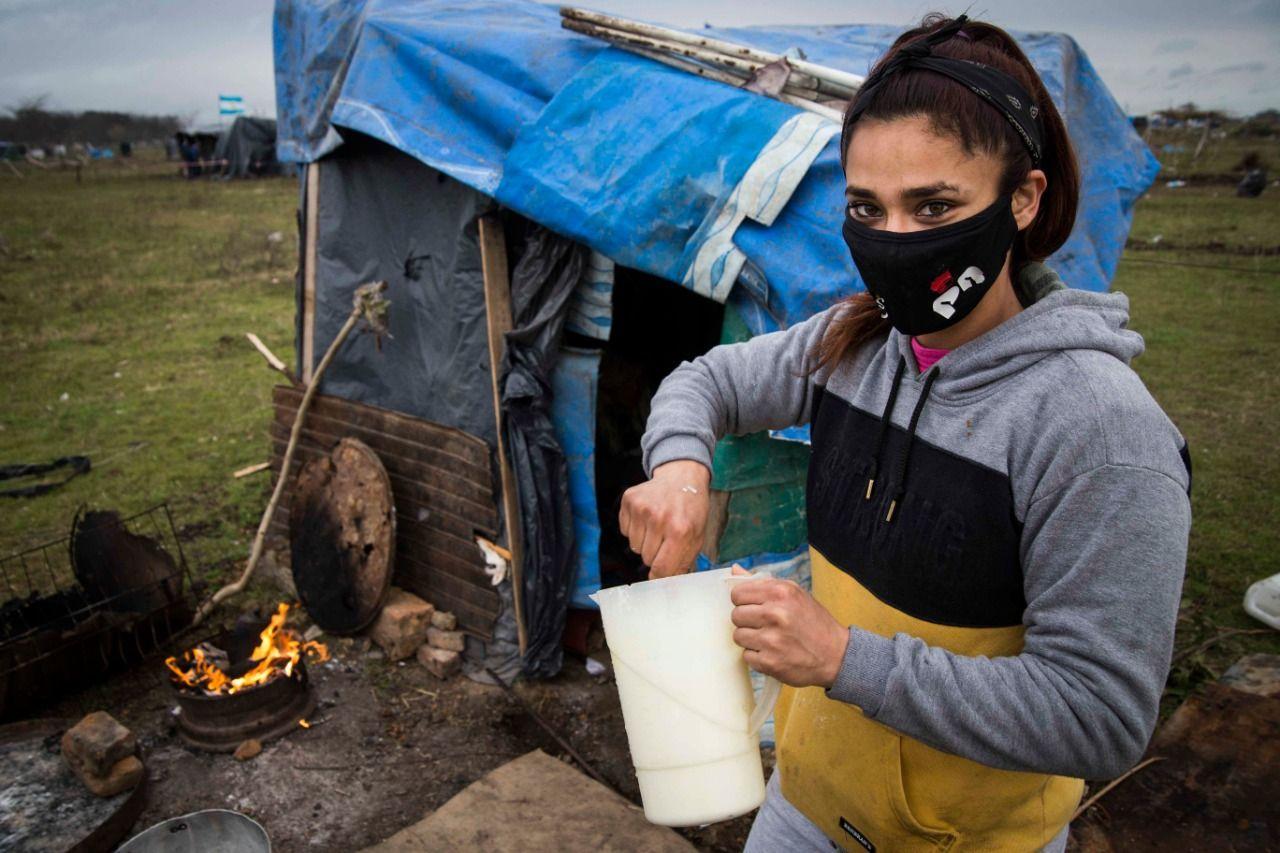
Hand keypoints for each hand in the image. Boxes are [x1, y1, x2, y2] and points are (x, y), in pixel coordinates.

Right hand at [618, 460, 710, 578]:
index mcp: (681, 530)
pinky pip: (625, 530)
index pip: (662, 568)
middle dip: (655, 554)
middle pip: (646, 558)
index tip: (658, 577)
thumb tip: (670, 587)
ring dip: (644, 541)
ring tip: (657, 526)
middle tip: (665, 539)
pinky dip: (634, 528)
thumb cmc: (691, 509)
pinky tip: (647, 516)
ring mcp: (642, 508)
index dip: (660, 577)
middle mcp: (660, 518)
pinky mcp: (629, 500)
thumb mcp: (697, 536)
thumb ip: (684, 562)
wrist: (682, 477)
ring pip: (634, 546)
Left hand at [730, 567, 848, 687]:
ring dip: (751, 639)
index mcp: (780, 592)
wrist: (836, 655)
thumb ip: (763, 583)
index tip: (753, 607)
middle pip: (736, 615)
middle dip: (746, 621)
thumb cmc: (813, 622)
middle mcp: (775, 614)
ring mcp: (771, 640)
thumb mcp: (794, 593)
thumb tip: (734, 570)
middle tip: (764, 625)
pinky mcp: (770, 662)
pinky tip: (773, 653)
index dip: (743, 602)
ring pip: (738, 636)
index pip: (737, 594)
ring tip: (769, 639)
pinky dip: (757, 656)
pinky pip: (747, 656)